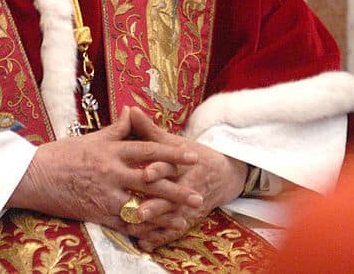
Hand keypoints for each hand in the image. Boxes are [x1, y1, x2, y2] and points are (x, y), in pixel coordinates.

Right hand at [6, 107, 201, 231]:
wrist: (33, 176)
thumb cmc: (62, 154)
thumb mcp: (90, 138)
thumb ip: (116, 129)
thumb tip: (132, 111)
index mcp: (111, 150)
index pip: (149, 150)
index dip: (172, 153)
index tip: (193, 157)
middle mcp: (111, 172)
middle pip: (151, 181)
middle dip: (177, 188)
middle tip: (199, 194)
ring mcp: (105, 194)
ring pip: (142, 205)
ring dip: (166, 213)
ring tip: (187, 218)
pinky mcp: (97, 212)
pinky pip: (125, 223)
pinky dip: (144, 228)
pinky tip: (159, 232)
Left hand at [123, 107, 247, 250]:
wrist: (223, 175)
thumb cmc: (192, 156)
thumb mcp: (174, 141)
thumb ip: (149, 129)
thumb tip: (129, 110)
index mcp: (182, 164)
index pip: (170, 166)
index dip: (159, 170)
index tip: (146, 174)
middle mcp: (187, 185)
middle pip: (171, 196)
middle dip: (156, 204)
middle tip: (139, 211)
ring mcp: (189, 204)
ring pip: (172, 216)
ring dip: (155, 224)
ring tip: (136, 228)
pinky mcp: (188, 218)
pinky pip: (174, 231)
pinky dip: (160, 238)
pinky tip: (144, 244)